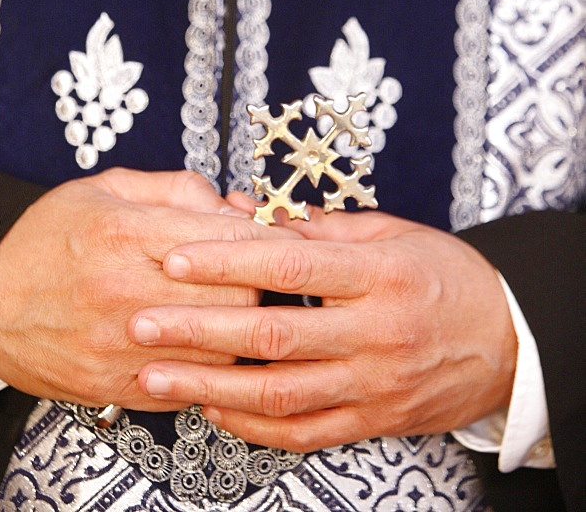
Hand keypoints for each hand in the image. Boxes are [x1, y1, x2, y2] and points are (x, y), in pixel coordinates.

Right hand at [0, 168, 288, 411]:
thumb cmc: (43, 240)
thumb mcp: (107, 187)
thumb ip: (177, 188)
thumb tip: (233, 207)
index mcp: (125, 233)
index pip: (228, 241)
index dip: (264, 239)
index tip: (275, 237)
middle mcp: (123, 291)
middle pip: (235, 297)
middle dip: (259, 283)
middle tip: (259, 273)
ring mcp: (119, 346)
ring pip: (221, 347)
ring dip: (239, 327)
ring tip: (234, 306)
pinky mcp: (114, 385)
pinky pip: (189, 383)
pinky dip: (207, 363)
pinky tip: (202, 340)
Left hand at [133, 210, 516, 449]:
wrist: (508, 341)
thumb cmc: (447, 277)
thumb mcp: (396, 233)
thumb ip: (323, 228)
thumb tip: (257, 215)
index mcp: (379, 274)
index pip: (290, 267)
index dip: (227, 262)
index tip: (176, 256)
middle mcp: (374, 333)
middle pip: (272, 337)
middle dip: (197, 329)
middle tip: (140, 320)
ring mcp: (372, 384)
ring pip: (278, 394)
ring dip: (209, 385)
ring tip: (154, 374)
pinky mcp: (372, 421)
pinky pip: (303, 432)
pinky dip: (251, 425)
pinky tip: (211, 408)